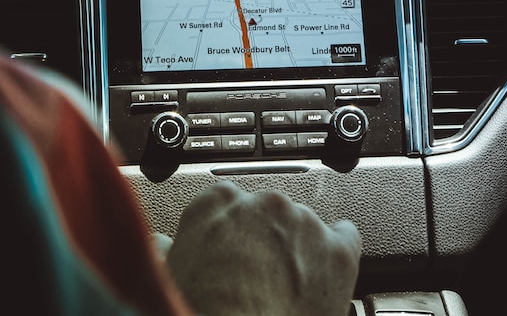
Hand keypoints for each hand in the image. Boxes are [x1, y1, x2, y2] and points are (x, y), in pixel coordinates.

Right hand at [166, 181, 360, 315]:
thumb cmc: (197, 312)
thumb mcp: (166, 276)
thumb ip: (164, 248)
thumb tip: (160, 243)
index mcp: (217, 204)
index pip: (228, 201)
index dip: (233, 232)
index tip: (234, 251)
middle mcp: (261, 203)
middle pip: (269, 214)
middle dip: (266, 242)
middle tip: (258, 279)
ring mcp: (302, 224)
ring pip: (305, 229)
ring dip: (299, 252)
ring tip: (288, 291)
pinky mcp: (335, 251)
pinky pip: (346, 236)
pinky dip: (338, 252)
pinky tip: (328, 272)